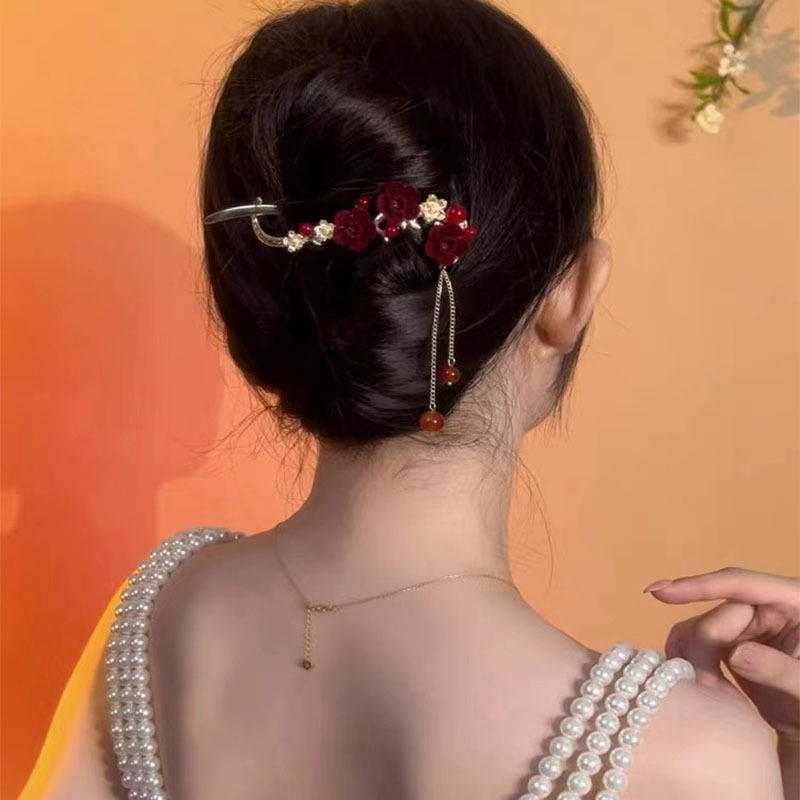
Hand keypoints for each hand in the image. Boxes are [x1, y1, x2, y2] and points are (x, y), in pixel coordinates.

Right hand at [644, 567, 799, 743]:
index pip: (740, 584)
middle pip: (716, 613)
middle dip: (704, 647)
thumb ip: (780, 670)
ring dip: (694, 657)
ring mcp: (749, 623)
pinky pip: (698, 641)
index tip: (660, 593)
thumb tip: (735, 655)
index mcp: (793, 600)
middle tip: (705, 686)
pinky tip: (698, 684)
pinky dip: (692, 661)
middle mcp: (767, 605)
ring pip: (700, 627)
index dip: (699, 586)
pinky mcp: (733, 640)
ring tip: (706, 691)